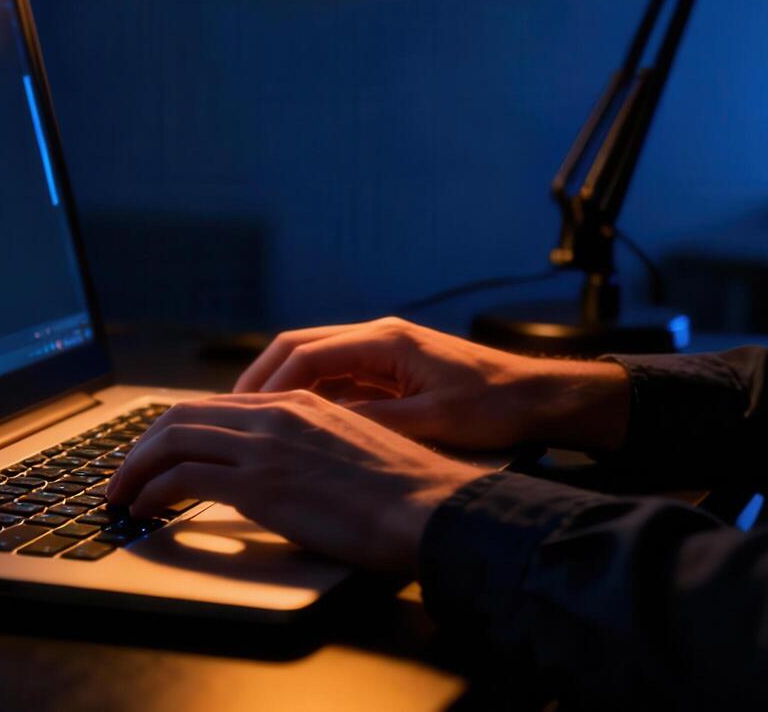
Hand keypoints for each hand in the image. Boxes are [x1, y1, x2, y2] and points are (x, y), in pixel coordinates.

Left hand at [103, 390, 489, 573]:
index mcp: (299, 403)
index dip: (175, 428)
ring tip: (119, 495)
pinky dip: (150, 492)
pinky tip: (140, 510)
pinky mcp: (259, 483)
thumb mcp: (352, 451)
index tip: (155, 452)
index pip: (216, 405)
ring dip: (135, 469)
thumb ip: (310, 450)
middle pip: (183, 415)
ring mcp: (266, 446)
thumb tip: (282, 474)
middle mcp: (276, 414)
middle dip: (142, 445)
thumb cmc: (405, 494)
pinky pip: (182, 479)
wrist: (429, 508)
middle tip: (122, 473)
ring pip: (172, 441)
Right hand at [233, 316, 630, 452]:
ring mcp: (384, 352)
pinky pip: (337, 378)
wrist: (540, 398)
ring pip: (315, 363)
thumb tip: (322, 430)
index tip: (243, 414)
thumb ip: (376, 422)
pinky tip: (295, 426)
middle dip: (261, 379)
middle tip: (227, 413)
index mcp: (386, 340)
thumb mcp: (433, 421)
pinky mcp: (392, 371)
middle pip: (300, 349)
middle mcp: (379, 337)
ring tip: (251, 422)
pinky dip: (310, 398)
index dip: (269, 386)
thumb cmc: (495, 406)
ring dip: (282, 389)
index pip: (307, 354)